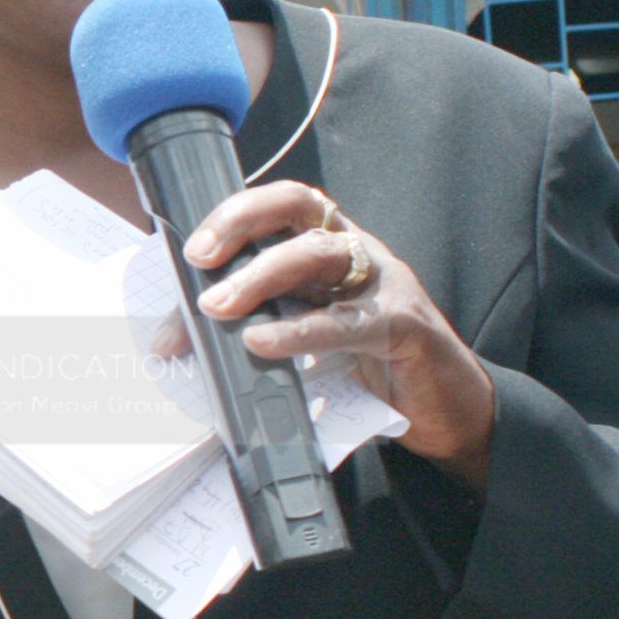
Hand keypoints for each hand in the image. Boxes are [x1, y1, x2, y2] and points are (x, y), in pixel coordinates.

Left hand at [165, 181, 496, 494]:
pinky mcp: (406, 323)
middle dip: (242, 222)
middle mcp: (356, 251)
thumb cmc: (365, 368)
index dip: (234, 215)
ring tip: (220, 307)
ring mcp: (384, 282)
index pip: (278, 207)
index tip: (191, 250)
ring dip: (262, 275)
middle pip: (298, 206)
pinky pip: (348, 320)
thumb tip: (172, 340)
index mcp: (328, 247)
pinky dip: (299, 331)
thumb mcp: (297, 338)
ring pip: (320, 252)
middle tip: (200, 260)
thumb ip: (246, 326)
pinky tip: (262, 342)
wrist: (446, 413)